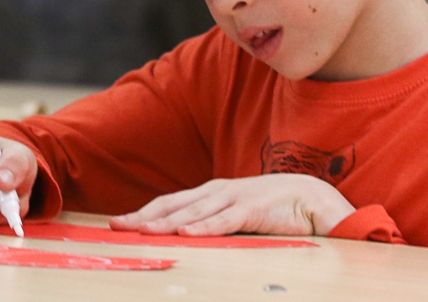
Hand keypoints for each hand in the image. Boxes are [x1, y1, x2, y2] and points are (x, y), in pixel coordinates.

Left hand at [109, 174, 354, 236]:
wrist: (310, 196)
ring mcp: (233, 198)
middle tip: (117, 226)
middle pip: (173, 205)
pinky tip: (186, 233)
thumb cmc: (270, 208)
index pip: (170, 203)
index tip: (119, 223)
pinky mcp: (252, 209)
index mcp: (210, 193)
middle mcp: (216, 192)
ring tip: (143, 231)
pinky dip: (203, 227)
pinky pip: (224, 220)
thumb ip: (213, 222)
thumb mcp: (235, 215)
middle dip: (144, 216)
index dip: (144, 212)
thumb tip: (186, 236)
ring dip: (166, 222)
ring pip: (193, 212)